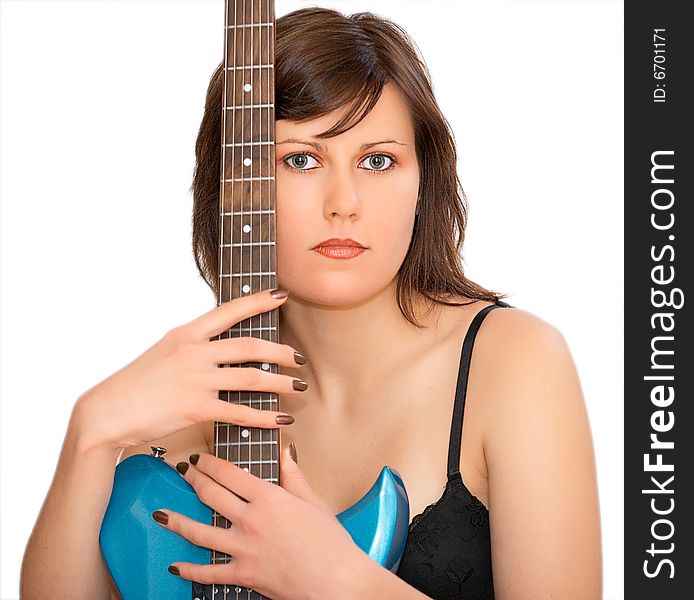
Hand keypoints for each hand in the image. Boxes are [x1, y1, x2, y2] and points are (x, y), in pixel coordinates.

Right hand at [73, 288, 306, 451]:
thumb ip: (195, 345)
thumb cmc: (137, 382)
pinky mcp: (195, 408)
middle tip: (299, 358)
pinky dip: (264, 416)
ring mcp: (195, 379)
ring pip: (251, 378)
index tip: (281, 295)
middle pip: (250, 346)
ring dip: (280, 383)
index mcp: (186, 332)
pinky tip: (280, 419)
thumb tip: (225, 346)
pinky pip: (239, 412)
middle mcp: (194, 352)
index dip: (259, 302)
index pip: (229, 310)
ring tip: (297, 386)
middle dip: (281, 352)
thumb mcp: (165, 350)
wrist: (108, 411)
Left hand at [153, 448, 369, 599]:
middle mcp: (251, 519)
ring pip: (199, 531)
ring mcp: (243, 548)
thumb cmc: (330, 543)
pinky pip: (208, 572)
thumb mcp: (313, 502)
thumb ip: (294, 476)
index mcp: (268, 498)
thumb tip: (286, 454)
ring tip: (162, 514)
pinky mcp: (243, 574)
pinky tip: (176, 565)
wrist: (337, 580)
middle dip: (193, 480)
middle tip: (183, 472)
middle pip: (211, 495)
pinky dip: (189, 570)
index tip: (200, 458)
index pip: (230, 473)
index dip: (210, 463)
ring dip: (177, 521)